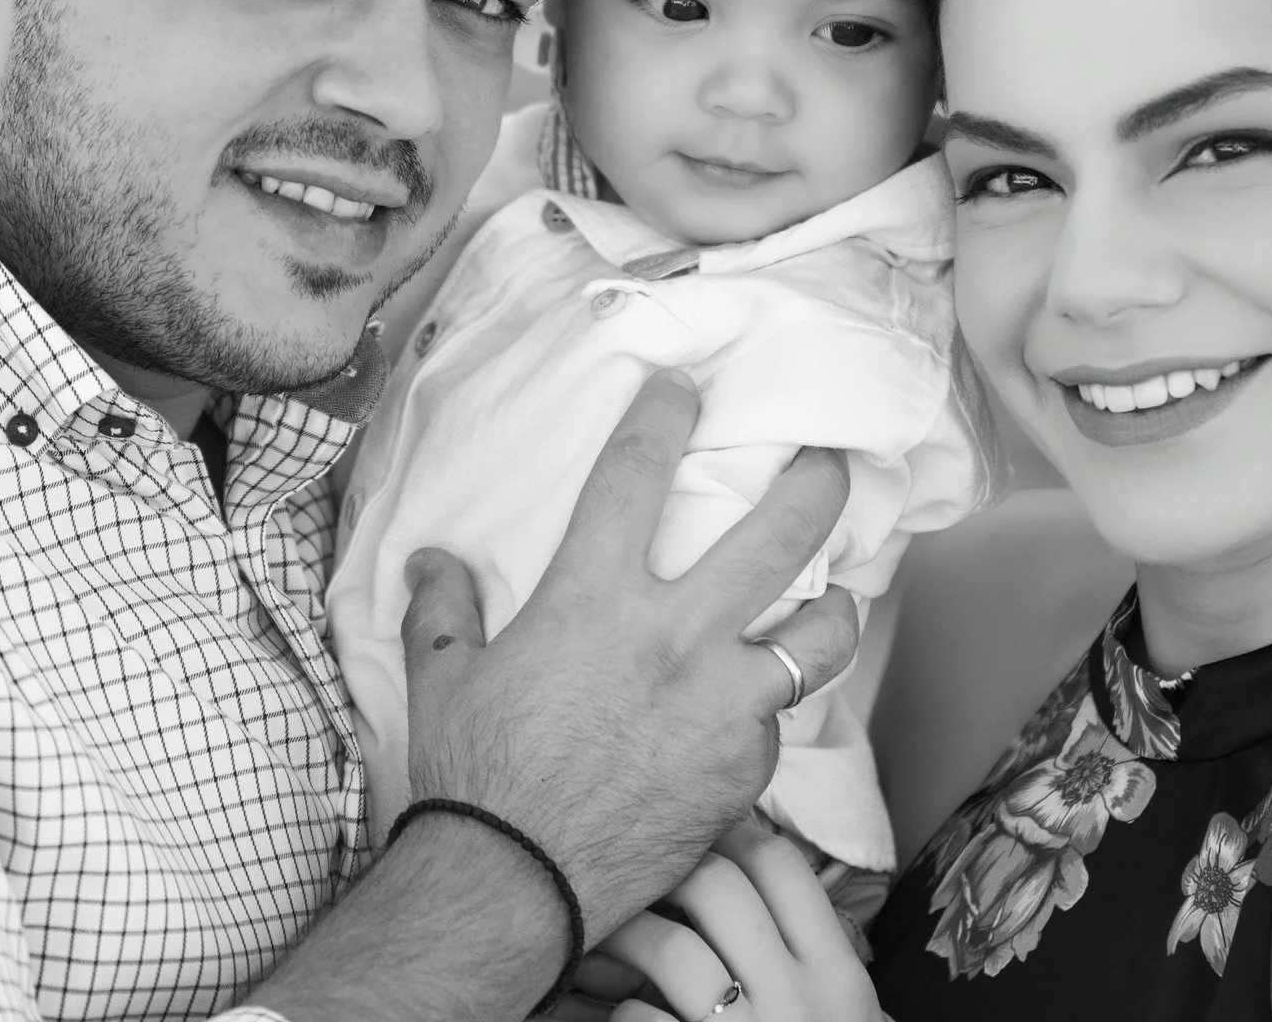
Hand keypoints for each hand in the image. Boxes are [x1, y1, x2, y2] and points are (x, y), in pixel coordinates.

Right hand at [399, 371, 858, 941]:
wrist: (517, 883)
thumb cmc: (475, 776)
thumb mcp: (442, 679)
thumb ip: (443, 610)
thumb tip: (433, 563)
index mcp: (592, 599)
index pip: (636, 474)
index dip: (664, 416)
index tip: (685, 389)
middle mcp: (673, 638)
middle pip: (780, 533)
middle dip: (816, 483)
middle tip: (830, 461)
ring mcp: (721, 704)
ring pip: (821, 634)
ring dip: (837, 607)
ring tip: (838, 596)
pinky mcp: (744, 767)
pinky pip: (777, 724)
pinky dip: (769, 713)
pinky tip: (756, 714)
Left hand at [588, 825, 885, 1021]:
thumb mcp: (841, 1018)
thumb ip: (808, 954)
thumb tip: (752, 860)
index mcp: (840, 979)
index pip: (783, 865)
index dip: (731, 831)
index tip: (696, 828)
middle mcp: (801, 1003)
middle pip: (719, 885)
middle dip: (667, 870)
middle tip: (638, 873)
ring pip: (670, 948)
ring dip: (625, 935)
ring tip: (602, 936)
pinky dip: (618, 1015)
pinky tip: (612, 1014)